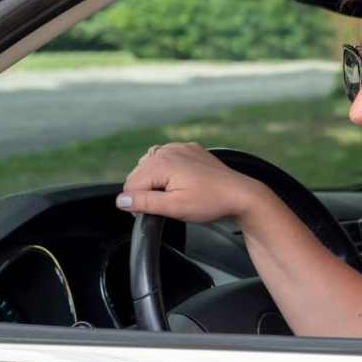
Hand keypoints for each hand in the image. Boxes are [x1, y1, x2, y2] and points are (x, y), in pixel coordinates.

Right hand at [118, 143, 264, 222]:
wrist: (241, 195)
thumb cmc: (211, 202)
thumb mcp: (174, 207)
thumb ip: (144, 203)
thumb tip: (121, 201)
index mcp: (162, 162)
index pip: (131, 185)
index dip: (138, 204)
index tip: (154, 213)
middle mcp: (168, 150)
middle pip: (139, 174)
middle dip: (146, 192)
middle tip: (167, 206)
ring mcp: (180, 148)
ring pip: (151, 166)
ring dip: (156, 182)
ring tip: (174, 195)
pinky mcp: (190, 150)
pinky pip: (167, 159)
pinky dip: (167, 172)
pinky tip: (180, 184)